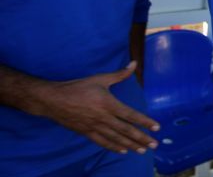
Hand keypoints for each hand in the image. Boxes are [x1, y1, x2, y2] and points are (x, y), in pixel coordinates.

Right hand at [32, 61, 159, 153]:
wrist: (53, 100)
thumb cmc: (78, 87)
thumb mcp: (100, 78)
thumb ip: (120, 74)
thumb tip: (134, 63)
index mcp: (109, 104)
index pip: (131, 115)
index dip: (145, 122)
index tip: (157, 127)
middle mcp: (103, 118)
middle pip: (126, 130)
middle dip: (142, 138)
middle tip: (155, 145)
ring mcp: (94, 127)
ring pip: (116, 139)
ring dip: (131, 145)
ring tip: (143, 151)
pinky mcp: (86, 133)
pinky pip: (102, 142)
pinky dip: (114, 147)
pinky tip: (123, 151)